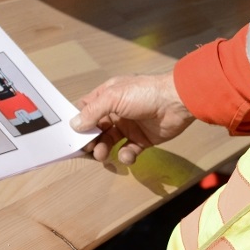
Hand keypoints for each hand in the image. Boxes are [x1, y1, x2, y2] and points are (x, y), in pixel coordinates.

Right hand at [70, 72, 194, 163]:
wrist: (177, 102)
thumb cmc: (144, 94)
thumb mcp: (114, 97)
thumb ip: (93, 111)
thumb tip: (74, 125)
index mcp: (108, 97)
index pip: (87, 109)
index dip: (79, 121)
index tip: (72, 135)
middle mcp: (117, 112)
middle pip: (96, 129)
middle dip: (90, 140)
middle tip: (88, 149)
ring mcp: (130, 126)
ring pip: (110, 142)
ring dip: (103, 149)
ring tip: (102, 154)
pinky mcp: (143, 140)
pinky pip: (128, 151)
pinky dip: (126, 156)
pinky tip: (128, 154)